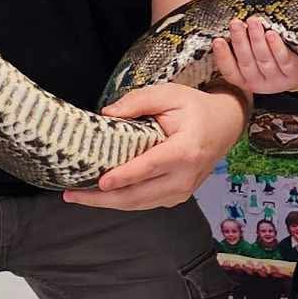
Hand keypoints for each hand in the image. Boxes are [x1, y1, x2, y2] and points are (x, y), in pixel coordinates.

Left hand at [63, 81, 246, 209]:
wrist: (226, 125)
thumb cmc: (195, 108)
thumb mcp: (169, 94)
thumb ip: (137, 102)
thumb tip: (106, 114)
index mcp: (185, 151)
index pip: (150, 167)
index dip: (124, 177)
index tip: (101, 183)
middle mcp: (185, 177)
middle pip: (139, 195)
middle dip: (102, 199)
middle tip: (71, 196)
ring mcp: (184, 190)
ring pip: (140, 204)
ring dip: (108, 204)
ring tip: (78, 197)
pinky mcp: (178, 196)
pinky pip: (146, 203)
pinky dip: (122, 201)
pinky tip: (102, 196)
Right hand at [213, 19, 297, 95]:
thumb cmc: (273, 61)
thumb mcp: (255, 61)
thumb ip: (242, 50)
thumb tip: (228, 29)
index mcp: (246, 81)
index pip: (230, 72)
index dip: (223, 57)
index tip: (217, 40)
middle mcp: (260, 84)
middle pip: (247, 63)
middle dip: (240, 41)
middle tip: (235, 23)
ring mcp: (278, 80)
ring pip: (264, 60)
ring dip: (257, 39)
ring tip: (253, 22)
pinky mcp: (294, 73)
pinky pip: (284, 60)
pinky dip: (276, 47)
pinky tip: (271, 34)